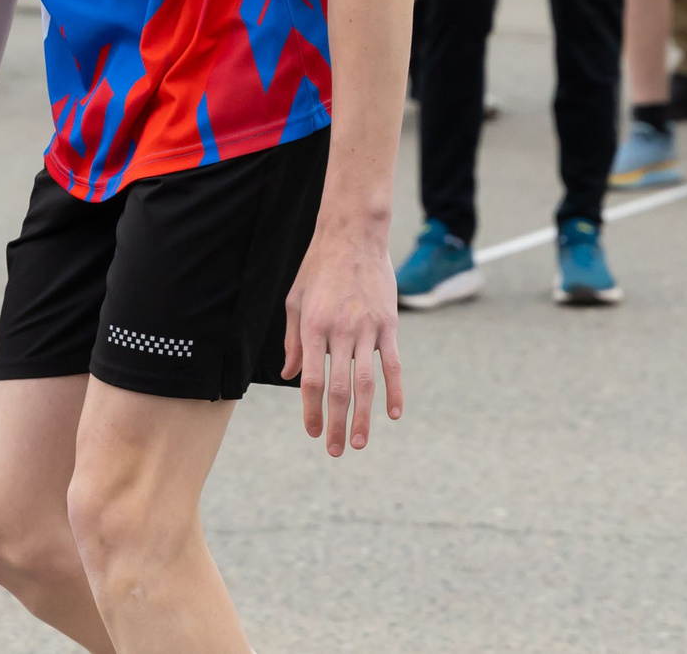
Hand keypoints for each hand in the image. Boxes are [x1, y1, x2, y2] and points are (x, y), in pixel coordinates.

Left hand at [281, 219, 403, 456]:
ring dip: (363, 417)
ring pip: (366, 383)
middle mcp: (340, 331)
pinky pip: (393, 364)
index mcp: (313, 327)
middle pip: (338, 389)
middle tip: (335, 450)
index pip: (311, 380)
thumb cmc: (318, 267)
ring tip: (360, 442)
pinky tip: (393, 414)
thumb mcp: (295, 300)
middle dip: (335, 424)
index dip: (310, 411)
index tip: (311, 431)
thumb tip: (292, 376)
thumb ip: (293, 340)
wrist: (353, 236)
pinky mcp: (388, 325)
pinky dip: (395, 391)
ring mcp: (367, 329)